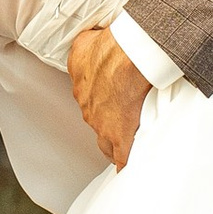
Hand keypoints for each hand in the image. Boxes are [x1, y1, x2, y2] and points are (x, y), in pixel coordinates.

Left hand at [67, 23, 150, 171]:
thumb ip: (85, 48)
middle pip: (97, 124)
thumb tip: (90, 43)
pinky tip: (130, 171)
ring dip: (116, 146)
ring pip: (107, 144)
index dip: (101, 103)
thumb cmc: (111, 44)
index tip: (110, 103)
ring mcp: (104, 125)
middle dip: (108, 125)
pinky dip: (126, 165)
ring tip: (127, 149)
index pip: (89, 100)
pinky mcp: (121, 135)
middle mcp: (89, 108)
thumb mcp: (86, 42)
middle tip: (121, 125)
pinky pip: (123, 158)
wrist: (127, 55)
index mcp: (82, 87)